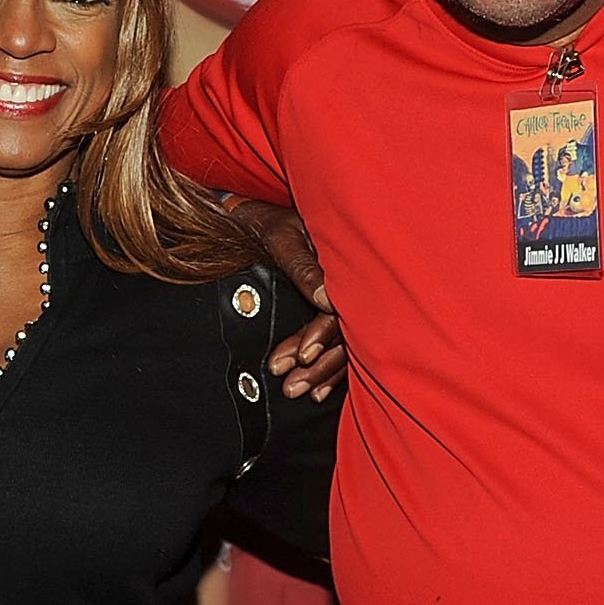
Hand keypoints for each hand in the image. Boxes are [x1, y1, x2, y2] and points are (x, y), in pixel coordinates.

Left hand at [231, 197, 345, 400]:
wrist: (254, 213)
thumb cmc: (266, 220)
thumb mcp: (283, 238)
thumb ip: (305, 269)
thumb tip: (328, 301)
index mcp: (342, 262)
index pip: (341, 308)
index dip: (322, 334)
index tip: (301, 356)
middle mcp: (349, 283)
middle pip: (345, 332)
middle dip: (318, 364)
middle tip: (291, 386)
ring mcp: (343, 298)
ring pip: (343, 343)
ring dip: (321, 372)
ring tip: (295, 390)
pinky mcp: (334, 308)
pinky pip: (340, 344)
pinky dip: (330, 370)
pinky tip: (319, 392)